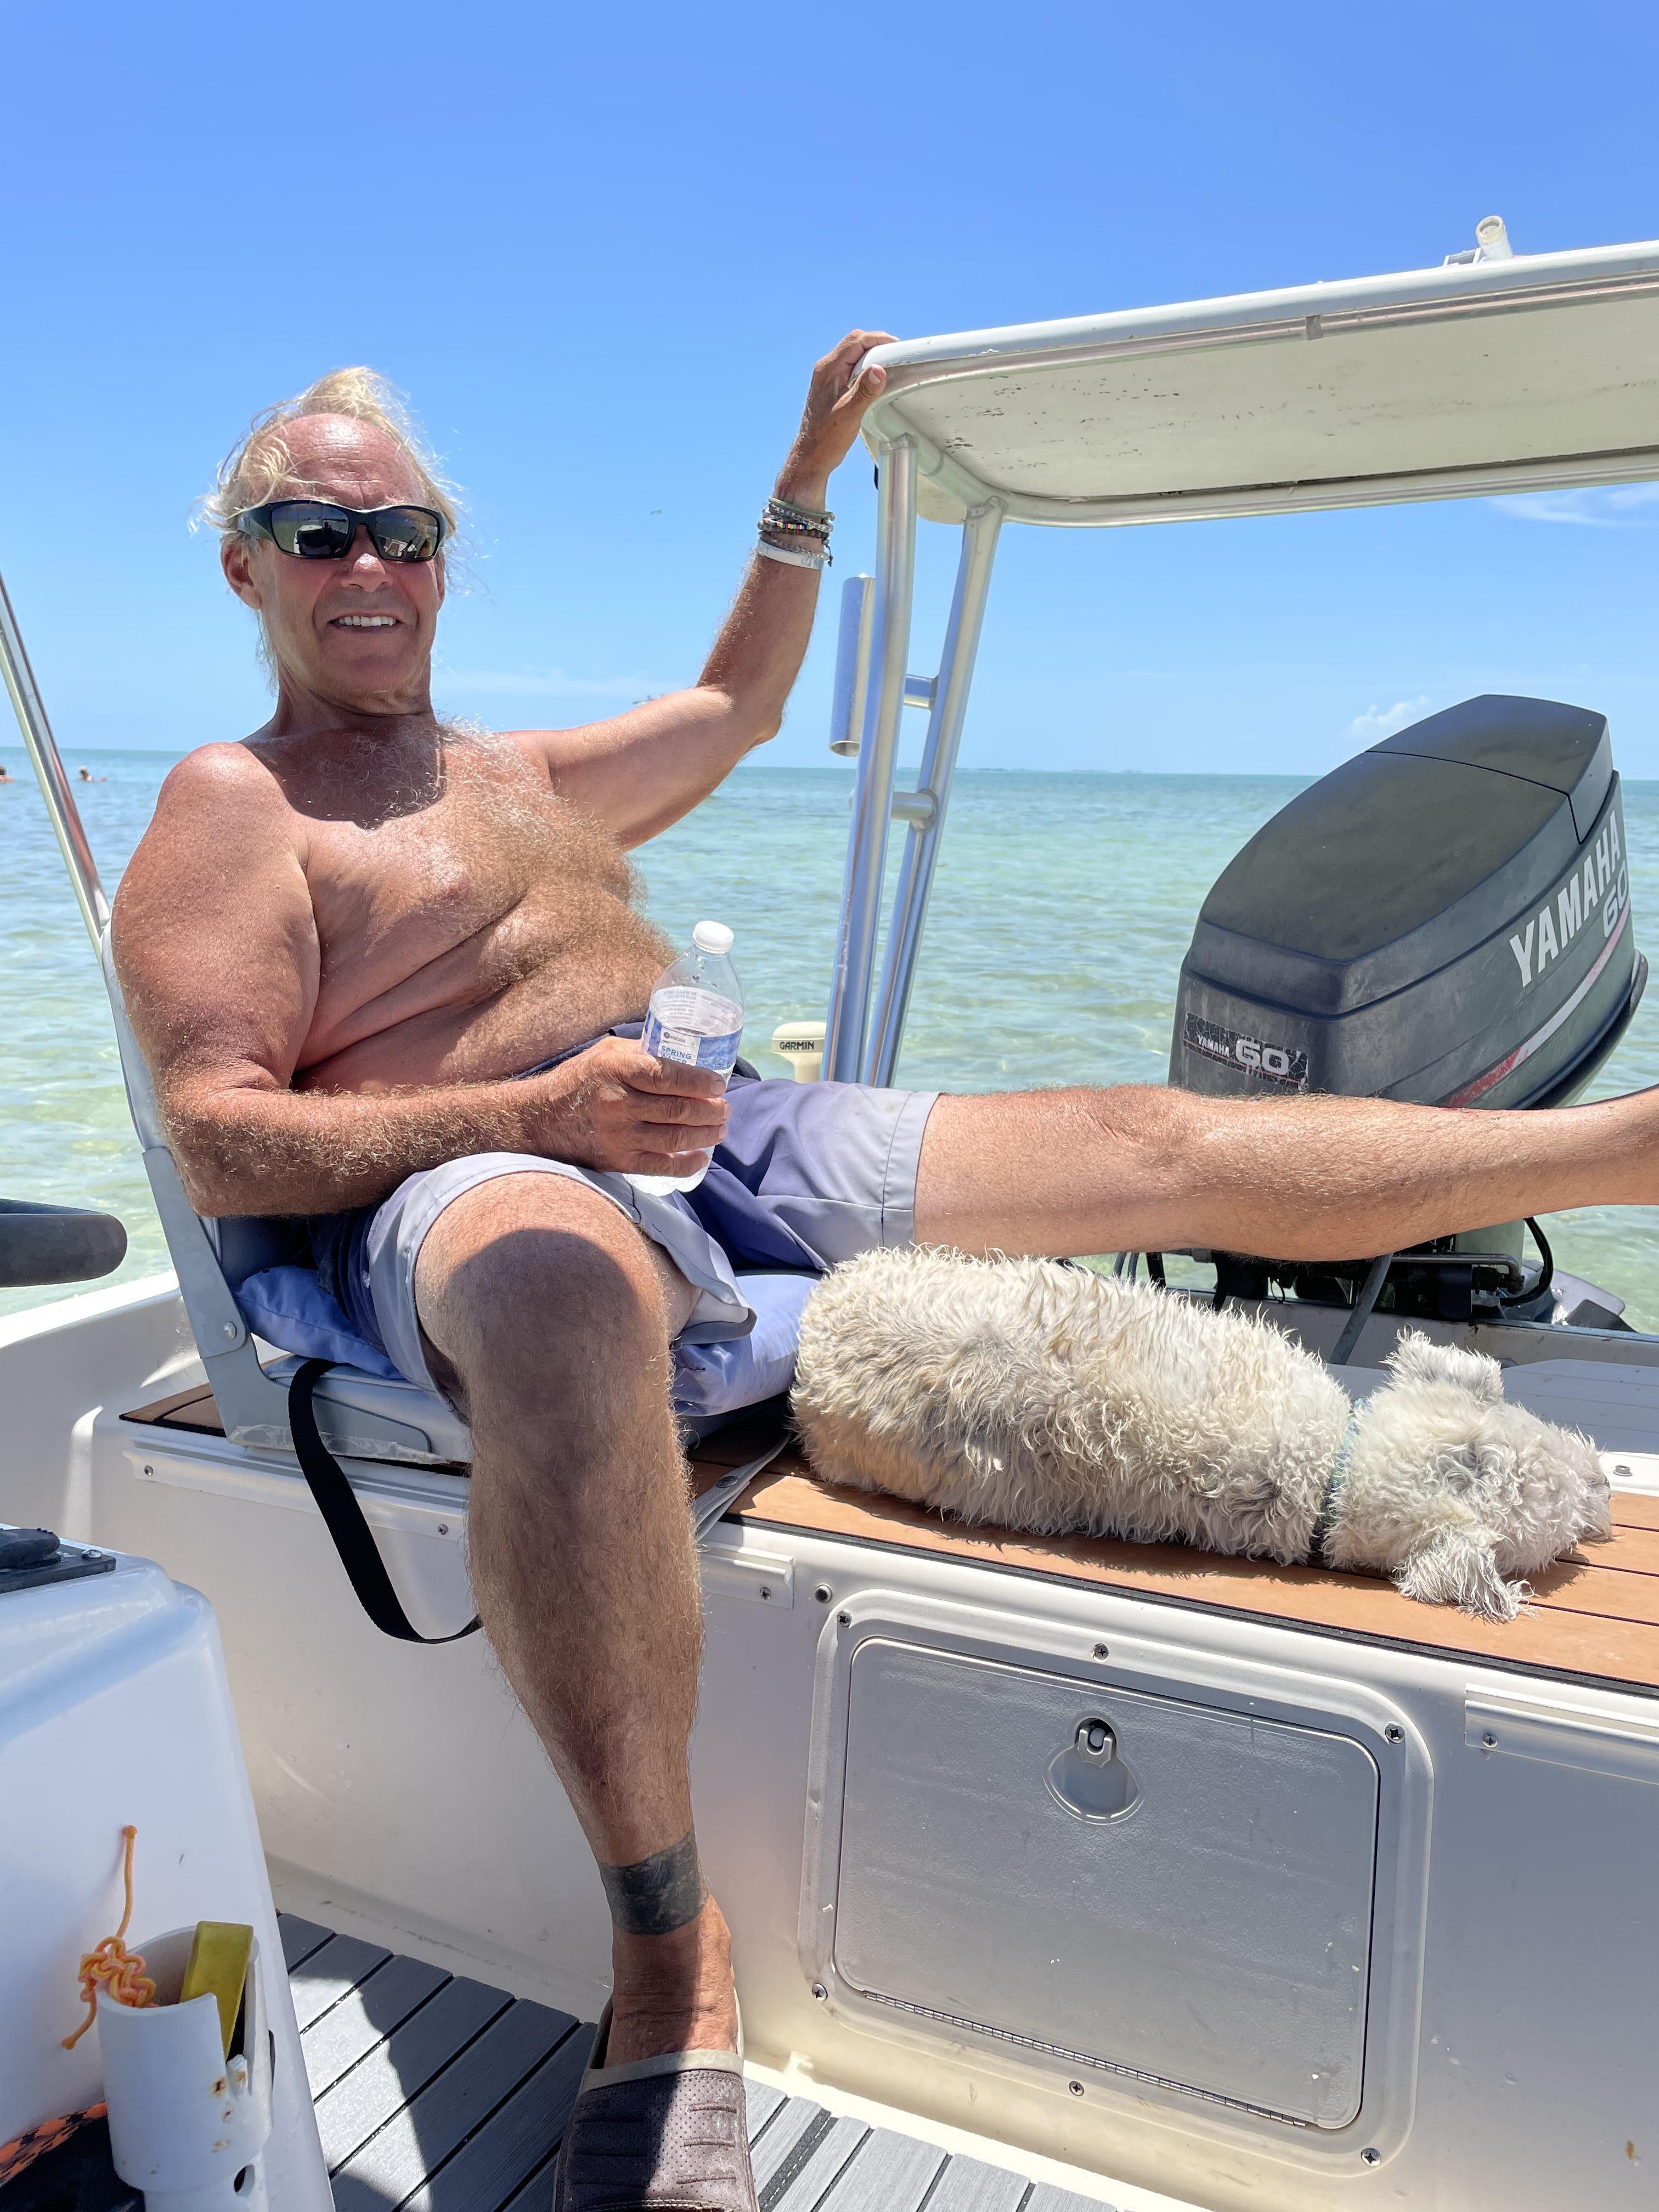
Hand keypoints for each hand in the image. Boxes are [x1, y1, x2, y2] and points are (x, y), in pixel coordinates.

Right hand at [525, 1037, 730, 1177]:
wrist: (541, 1120)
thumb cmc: (580, 1080)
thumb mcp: (607, 1053)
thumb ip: (643, 1054)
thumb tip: (687, 1056)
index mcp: (617, 1069)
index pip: (668, 1075)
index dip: (700, 1082)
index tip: (719, 1085)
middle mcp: (617, 1103)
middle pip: (677, 1109)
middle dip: (711, 1111)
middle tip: (726, 1109)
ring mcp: (617, 1135)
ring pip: (674, 1138)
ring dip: (705, 1135)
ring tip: (720, 1129)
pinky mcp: (616, 1161)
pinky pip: (659, 1166)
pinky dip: (685, 1164)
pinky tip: (701, 1157)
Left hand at [776, 328, 897, 502]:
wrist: (811, 457)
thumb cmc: (826, 439)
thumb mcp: (849, 415)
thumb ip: (864, 391)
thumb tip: (878, 370)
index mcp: (828, 370)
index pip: (855, 341)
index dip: (878, 339)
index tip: (897, 346)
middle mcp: (826, 369)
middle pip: (855, 343)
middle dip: (877, 344)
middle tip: (896, 353)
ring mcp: (828, 377)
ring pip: (854, 355)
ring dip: (872, 355)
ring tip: (890, 364)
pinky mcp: (832, 387)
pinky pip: (851, 367)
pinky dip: (866, 367)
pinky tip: (876, 379)